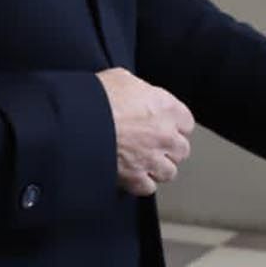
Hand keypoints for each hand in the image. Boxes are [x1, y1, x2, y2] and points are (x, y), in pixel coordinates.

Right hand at [98, 68, 194, 196]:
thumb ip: (138, 89)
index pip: (186, 123)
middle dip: (169, 149)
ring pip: (169, 172)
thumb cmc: (97, 97)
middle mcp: (165, 135)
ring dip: (158, 168)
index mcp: (166, 108)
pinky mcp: (135, 177)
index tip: (167, 127)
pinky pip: (148, 188)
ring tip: (145, 163)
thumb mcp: (121, 78)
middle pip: (181, 150)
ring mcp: (151, 158)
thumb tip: (134, 92)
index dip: (175, 126)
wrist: (79, 121)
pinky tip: (133, 175)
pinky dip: (141, 183)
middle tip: (154, 146)